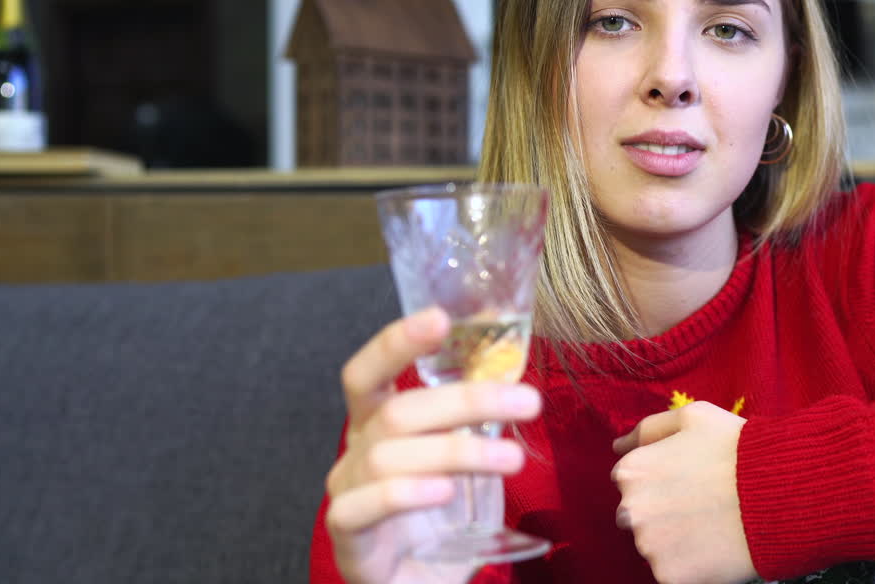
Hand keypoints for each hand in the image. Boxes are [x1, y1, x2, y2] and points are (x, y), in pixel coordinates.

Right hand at [324, 308, 542, 583]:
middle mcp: (355, 453)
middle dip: (467, 401)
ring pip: (389, 456)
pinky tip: (444, 492)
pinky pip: (363, 507)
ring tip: (512, 460)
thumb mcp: (464, 457)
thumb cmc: (442, 516)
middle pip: (398, 411)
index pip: (368, 372)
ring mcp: (347, 493)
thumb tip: (513, 375)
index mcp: (376, 425)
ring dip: (459, 451)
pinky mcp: (349, 537)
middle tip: (527, 403)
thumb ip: (474, 420)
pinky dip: (405, 494)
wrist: (421, 582)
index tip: (440, 318)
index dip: (397, 342)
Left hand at [611, 401, 756, 583]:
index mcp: (632, 470)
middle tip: (702, 504)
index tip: (689, 479)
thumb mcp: (693, 418)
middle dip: (662, 510)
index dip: (662, 478)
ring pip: (655, 546)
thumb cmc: (738, 449)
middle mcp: (631, 510)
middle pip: (637, 515)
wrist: (781, 494)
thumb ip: (649, 429)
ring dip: (676, 539)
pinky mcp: (669, 577)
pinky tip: (716, 547)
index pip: (630, 480)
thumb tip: (617, 446)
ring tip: (713, 524)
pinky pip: (673, 572)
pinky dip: (692, 565)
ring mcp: (650, 547)